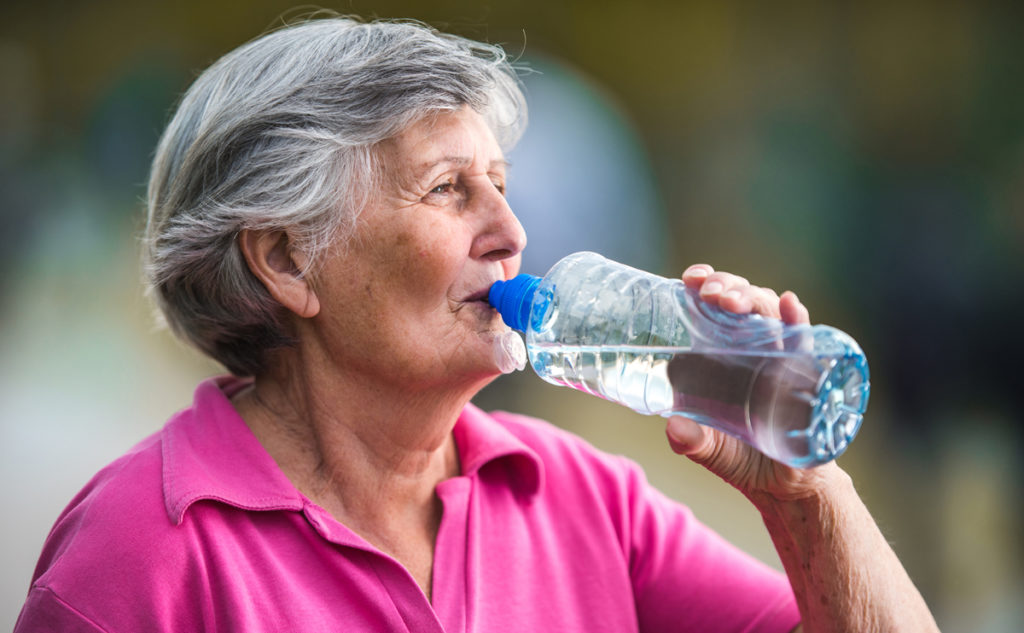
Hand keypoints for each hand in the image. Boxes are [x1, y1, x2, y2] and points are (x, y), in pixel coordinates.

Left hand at [664, 264, 838, 502]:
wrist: (784, 487)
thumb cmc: (742, 460)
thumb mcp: (709, 451)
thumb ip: (691, 440)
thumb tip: (674, 428)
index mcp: (722, 356)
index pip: (713, 309)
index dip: (704, 286)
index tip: (690, 279)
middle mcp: (751, 350)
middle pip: (741, 302)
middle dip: (727, 287)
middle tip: (710, 292)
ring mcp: (779, 358)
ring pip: (768, 314)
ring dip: (752, 298)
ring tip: (733, 301)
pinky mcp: (805, 374)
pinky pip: (803, 341)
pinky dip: (797, 320)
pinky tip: (789, 304)